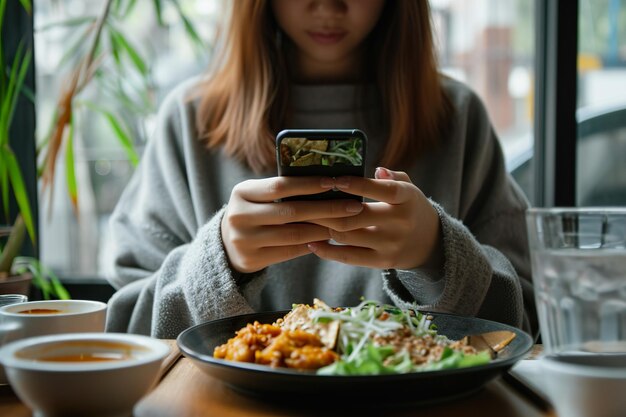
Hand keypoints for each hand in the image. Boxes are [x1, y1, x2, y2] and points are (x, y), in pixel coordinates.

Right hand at [221, 176, 363, 272]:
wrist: (226, 245)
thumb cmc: (253, 212)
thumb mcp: (257, 196)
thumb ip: (282, 190)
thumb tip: (327, 183)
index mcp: (242, 192)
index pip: (280, 186)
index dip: (309, 184)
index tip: (335, 182)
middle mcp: (239, 215)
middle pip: (291, 211)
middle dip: (327, 209)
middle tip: (353, 207)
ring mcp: (244, 240)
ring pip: (294, 234)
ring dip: (324, 229)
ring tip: (345, 224)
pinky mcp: (252, 259)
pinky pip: (290, 251)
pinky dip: (312, 244)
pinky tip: (328, 239)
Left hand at [306, 167, 441, 269]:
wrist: (429, 244)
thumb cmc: (410, 208)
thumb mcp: (408, 188)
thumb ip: (391, 177)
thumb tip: (376, 169)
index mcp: (408, 198)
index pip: (384, 190)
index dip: (359, 185)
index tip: (336, 180)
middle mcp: (401, 222)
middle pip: (357, 216)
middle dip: (328, 209)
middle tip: (307, 201)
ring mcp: (391, 244)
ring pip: (348, 236)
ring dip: (323, 227)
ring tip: (306, 218)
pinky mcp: (382, 262)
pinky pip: (349, 257)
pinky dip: (327, 251)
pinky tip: (312, 243)